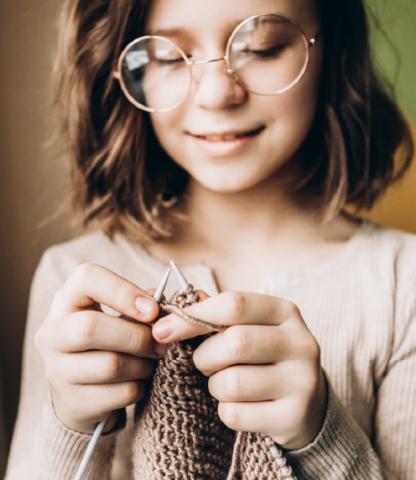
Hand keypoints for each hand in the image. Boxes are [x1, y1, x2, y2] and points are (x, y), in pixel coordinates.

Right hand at [34, 262, 164, 433]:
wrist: (82, 393)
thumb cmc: (108, 342)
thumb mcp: (119, 316)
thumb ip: (142, 306)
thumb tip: (165, 303)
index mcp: (67, 300)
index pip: (87, 279)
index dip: (124, 291)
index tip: (153, 309)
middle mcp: (52, 333)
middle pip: (91, 328)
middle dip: (137, 336)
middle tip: (160, 343)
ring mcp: (56, 370)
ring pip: (110, 365)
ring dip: (142, 364)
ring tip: (150, 362)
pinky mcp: (71, 403)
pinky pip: (119, 393)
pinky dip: (139, 387)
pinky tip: (138, 381)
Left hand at [151, 291, 326, 449]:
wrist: (305, 402)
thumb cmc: (263, 356)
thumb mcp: (248, 327)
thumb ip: (215, 314)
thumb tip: (172, 308)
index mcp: (285, 312)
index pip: (234, 304)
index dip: (192, 316)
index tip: (162, 330)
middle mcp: (301, 342)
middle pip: (234, 342)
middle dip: (204, 356)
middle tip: (204, 363)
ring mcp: (302, 381)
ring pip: (231, 382)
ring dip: (214, 386)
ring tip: (226, 383)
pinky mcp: (294, 416)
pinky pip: (235, 414)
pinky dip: (226, 411)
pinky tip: (241, 405)